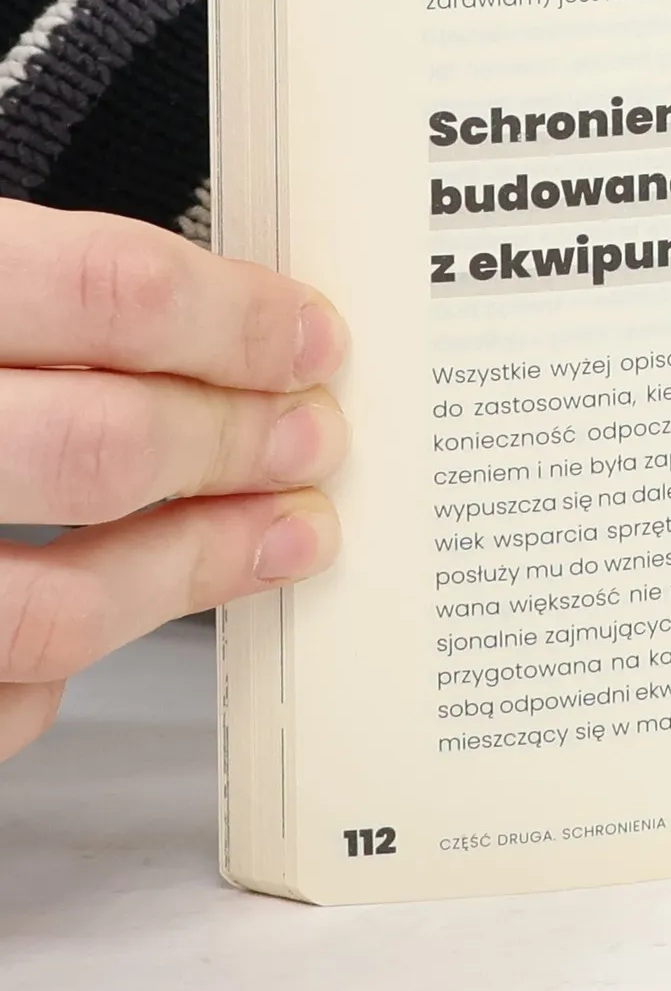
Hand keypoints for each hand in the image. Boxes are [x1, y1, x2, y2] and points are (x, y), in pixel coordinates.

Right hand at [0, 201, 347, 760]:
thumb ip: (57, 299)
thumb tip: (236, 312)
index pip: (109, 291)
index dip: (239, 320)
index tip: (319, 342)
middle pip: (105, 447)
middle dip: (242, 448)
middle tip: (319, 443)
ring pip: (60, 604)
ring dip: (201, 570)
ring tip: (289, 540)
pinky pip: (2, 699)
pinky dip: (69, 669)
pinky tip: (122, 612)